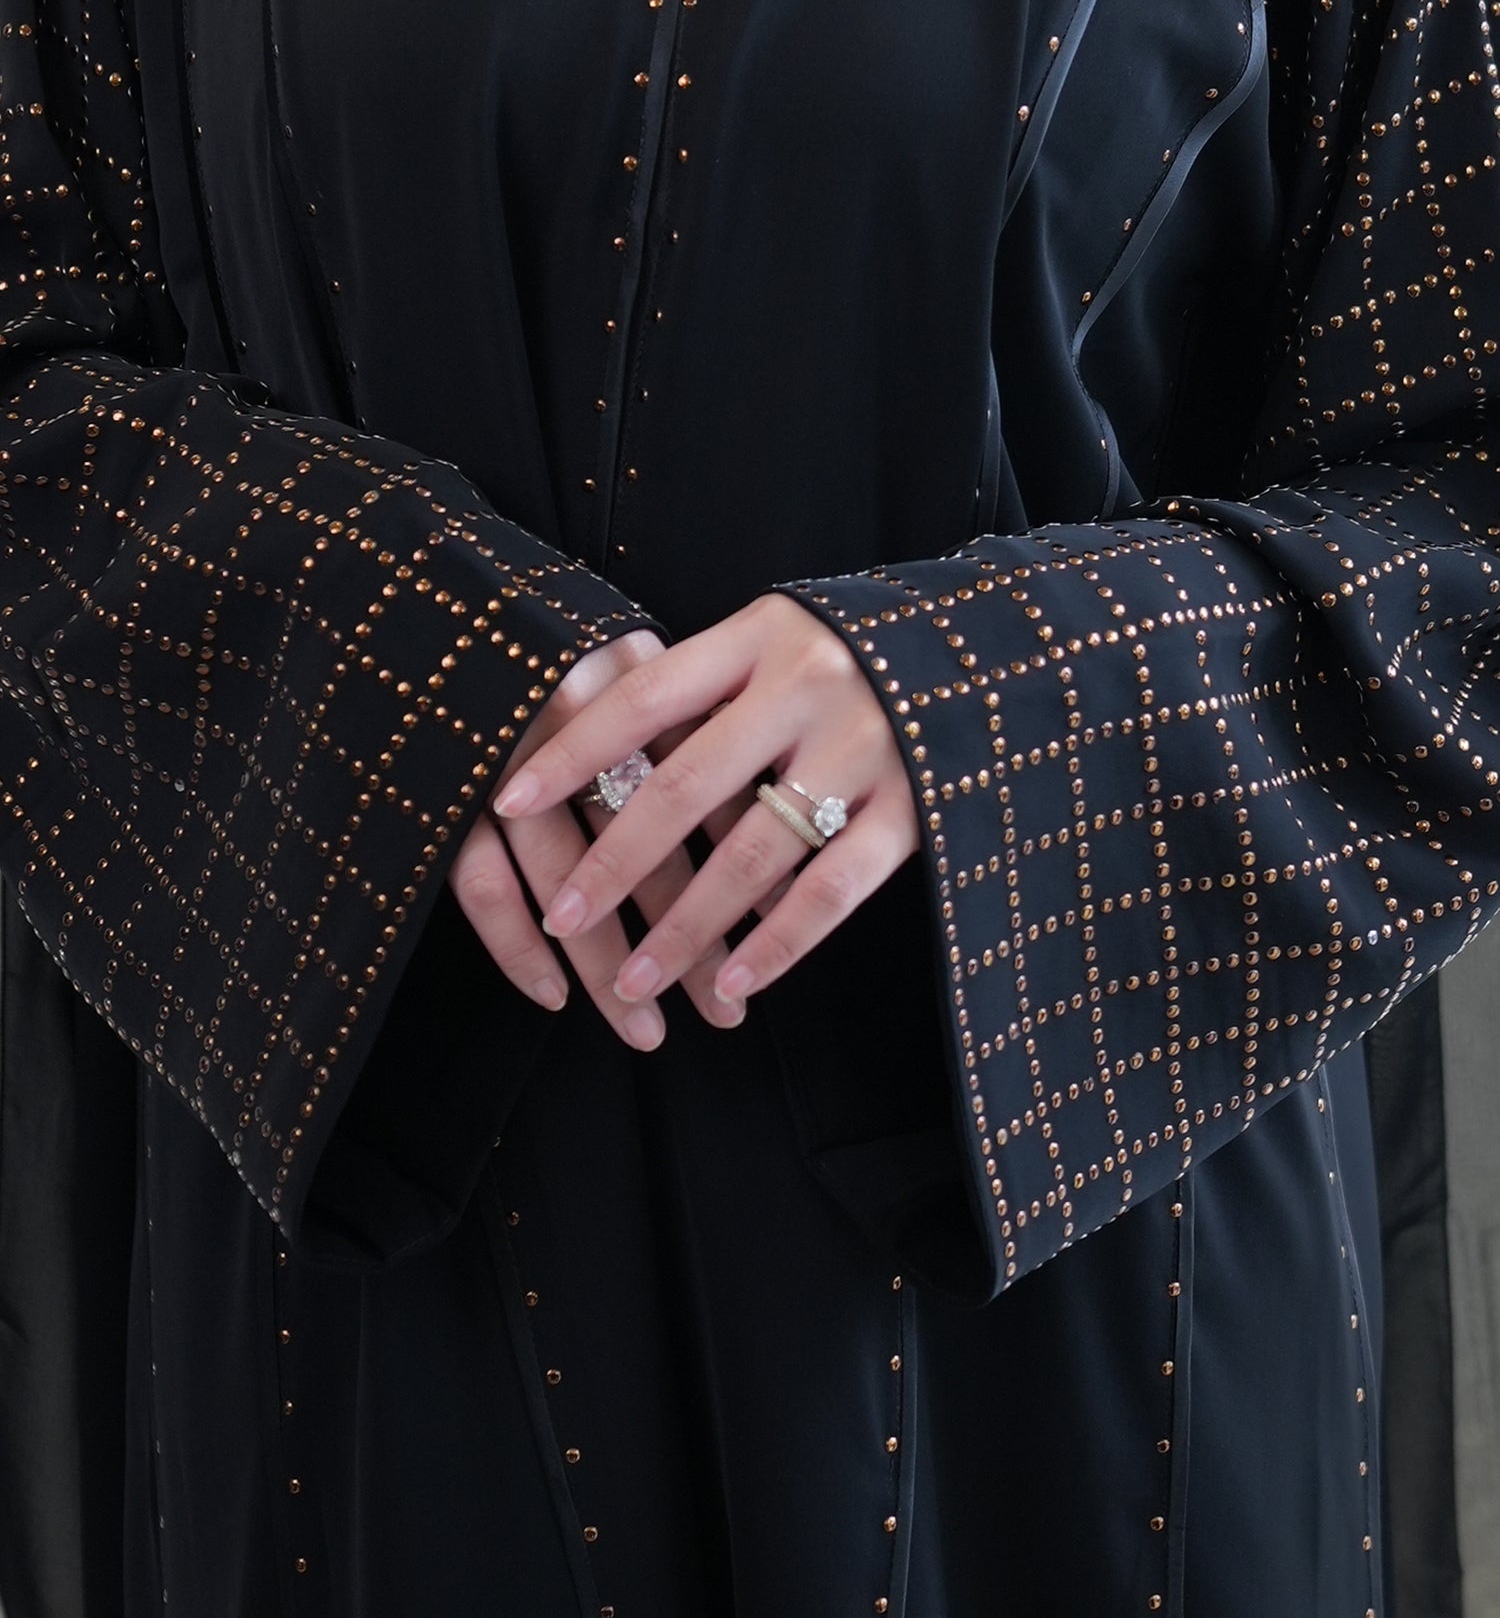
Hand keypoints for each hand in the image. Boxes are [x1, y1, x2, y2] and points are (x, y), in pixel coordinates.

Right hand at [448, 628, 746, 1049]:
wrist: (400, 593)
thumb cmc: (531, 635)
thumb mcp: (618, 654)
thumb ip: (679, 721)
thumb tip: (761, 820)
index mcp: (627, 677)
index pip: (701, 793)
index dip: (742, 869)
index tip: (773, 935)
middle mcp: (567, 713)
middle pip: (643, 847)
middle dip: (688, 939)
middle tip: (720, 1015)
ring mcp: (497, 750)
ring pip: (564, 879)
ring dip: (607, 962)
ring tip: (646, 1030)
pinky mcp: (439, 781)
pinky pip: (482, 881)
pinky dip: (516, 945)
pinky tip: (553, 996)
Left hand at [490, 593, 920, 1006]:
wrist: (1002, 650)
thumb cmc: (858, 655)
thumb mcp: (781, 642)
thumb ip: (711, 689)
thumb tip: (601, 760)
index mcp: (760, 635)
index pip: (642, 697)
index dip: (571, 752)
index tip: (507, 802)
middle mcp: (807, 684)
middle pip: (686, 785)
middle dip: (614, 863)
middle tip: (562, 919)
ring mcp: (866, 745)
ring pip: (754, 852)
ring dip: (687, 926)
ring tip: (634, 982)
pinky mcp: (917, 805)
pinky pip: (835, 887)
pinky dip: (782, 941)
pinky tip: (738, 980)